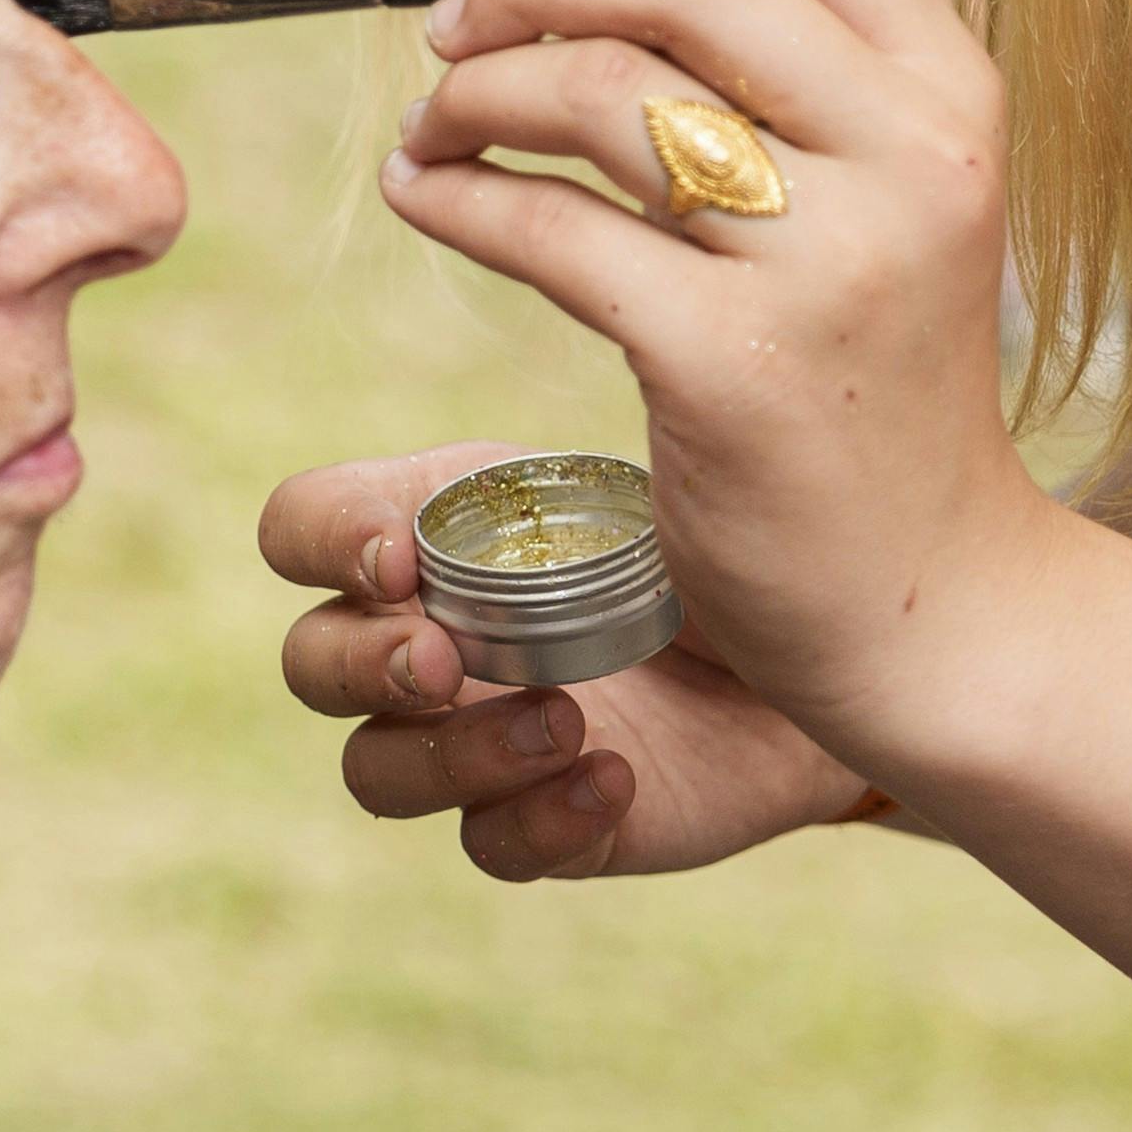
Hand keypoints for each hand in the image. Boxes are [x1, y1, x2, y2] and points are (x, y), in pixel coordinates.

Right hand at [264, 444, 876, 876]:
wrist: (830, 640)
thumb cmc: (715, 528)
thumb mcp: (640, 467)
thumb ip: (565, 436)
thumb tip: (545, 285)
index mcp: (429, 529)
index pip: (301, 528)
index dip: (323, 543)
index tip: (399, 555)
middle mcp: (428, 635)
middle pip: (310, 662)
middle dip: (360, 663)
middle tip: (443, 658)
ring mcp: (477, 734)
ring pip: (377, 770)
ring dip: (450, 753)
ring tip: (564, 721)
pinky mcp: (545, 820)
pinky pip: (489, 846)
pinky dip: (538, 820)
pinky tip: (614, 779)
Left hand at [374, 0, 1062, 742]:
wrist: (931, 596)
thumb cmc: (876, 379)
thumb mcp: (890, 193)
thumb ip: (789, 69)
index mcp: (947, 85)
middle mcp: (908, 152)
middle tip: (456, 24)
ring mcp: (826, 260)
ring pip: (601, 88)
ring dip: (476, 86)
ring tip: (436, 119)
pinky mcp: (730, 363)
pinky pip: (551, 231)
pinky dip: (456, 195)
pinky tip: (425, 196)